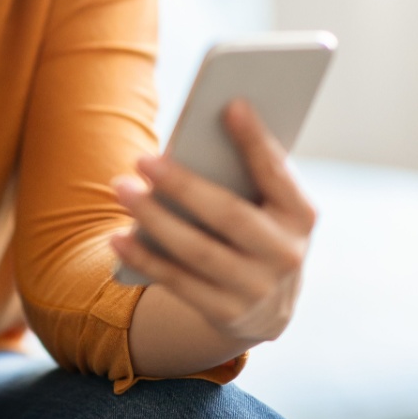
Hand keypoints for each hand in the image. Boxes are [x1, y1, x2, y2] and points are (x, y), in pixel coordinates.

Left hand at [109, 100, 315, 345]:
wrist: (267, 306)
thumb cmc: (257, 228)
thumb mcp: (266, 205)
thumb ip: (244, 174)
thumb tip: (195, 139)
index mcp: (301, 216)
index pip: (277, 174)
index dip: (256, 141)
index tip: (230, 104)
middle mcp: (286, 255)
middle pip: (229, 215)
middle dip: (182, 185)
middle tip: (141, 159)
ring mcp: (257, 289)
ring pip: (197, 251)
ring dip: (154, 219)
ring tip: (121, 188)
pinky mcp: (227, 314)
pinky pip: (178, 283)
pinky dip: (145, 258)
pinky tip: (116, 238)